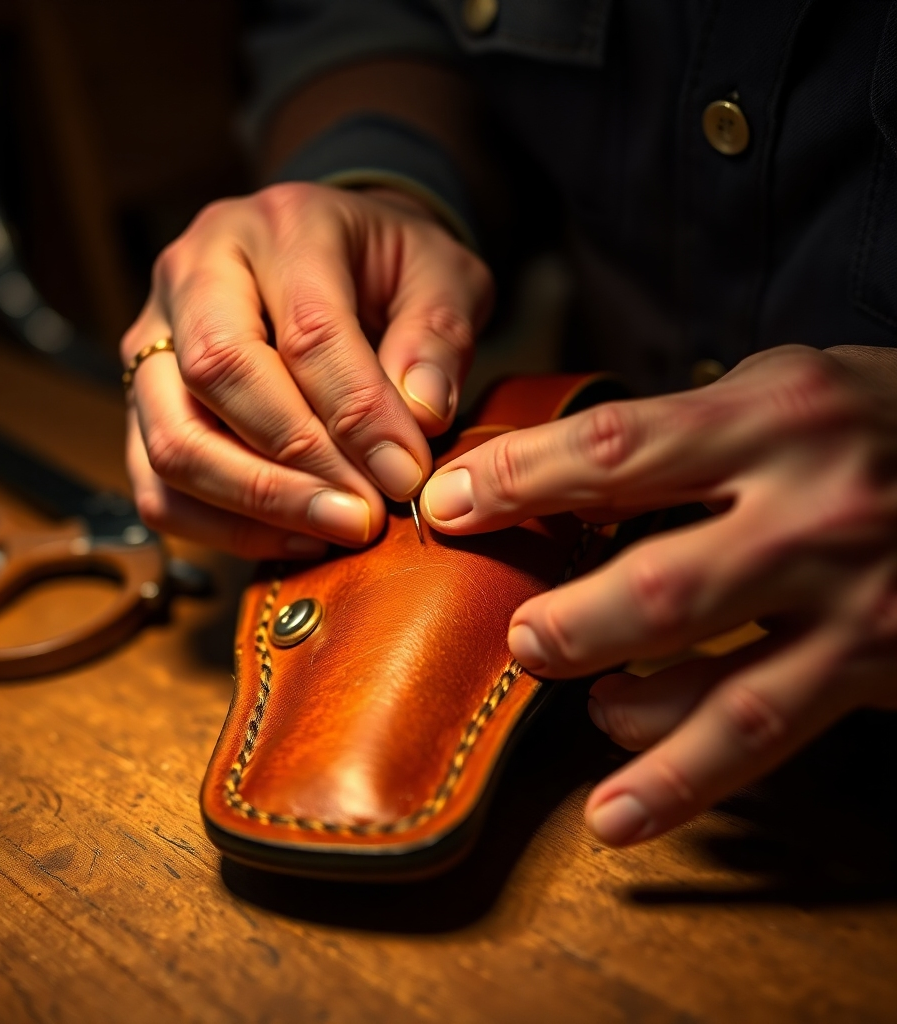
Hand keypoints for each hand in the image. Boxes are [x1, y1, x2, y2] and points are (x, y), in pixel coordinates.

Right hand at [122, 182, 491, 557]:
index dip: (357, 414)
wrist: (334, 252)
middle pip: (217, 374)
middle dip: (296, 464)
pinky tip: (296, 537)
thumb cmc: (390, 267)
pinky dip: (222, 526)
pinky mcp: (144, 398)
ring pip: (172, 438)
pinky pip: (156, 483)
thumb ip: (437, 337)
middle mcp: (198, 270)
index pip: (307, 329)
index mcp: (282, 226)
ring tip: (334, 531)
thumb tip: (419, 419)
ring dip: (255, 505)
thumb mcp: (443, 274)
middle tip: (364, 515)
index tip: (405, 477)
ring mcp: (155, 336)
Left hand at [419, 345, 896, 845]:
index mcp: (774, 415)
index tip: (445, 508)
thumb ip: (677, 434)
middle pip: (660, 579)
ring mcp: (850, 595)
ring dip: (621, 707)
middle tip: (518, 635)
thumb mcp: (779, 391)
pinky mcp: (875, 664)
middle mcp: (814, 505)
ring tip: (576, 704)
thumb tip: (550, 487)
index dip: (519, 482)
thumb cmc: (873, 421)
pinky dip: (682, 779)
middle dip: (569, 620)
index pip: (618, 450)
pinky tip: (620, 808)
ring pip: (713, 678)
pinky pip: (763, 733)